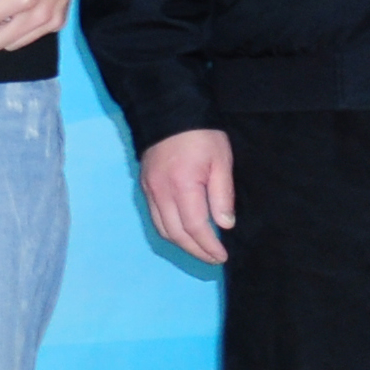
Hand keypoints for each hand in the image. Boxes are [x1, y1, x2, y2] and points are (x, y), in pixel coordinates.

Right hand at [140, 128, 236, 264]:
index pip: (195, 227)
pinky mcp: (145, 185)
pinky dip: (169, 230)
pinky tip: (183, 231)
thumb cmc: (201, 134)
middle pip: (176, 233)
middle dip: (196, 250)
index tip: (222, 255)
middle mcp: (161, 192)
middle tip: (213, 259)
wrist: (169, 111)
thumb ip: (222, 194)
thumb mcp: (221, 160)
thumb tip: (224, 225)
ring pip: (162, 228)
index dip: (209, 245)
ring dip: (181, 244)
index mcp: (182, 185)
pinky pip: (155, 216)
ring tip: (200, 249)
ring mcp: (149, 189)